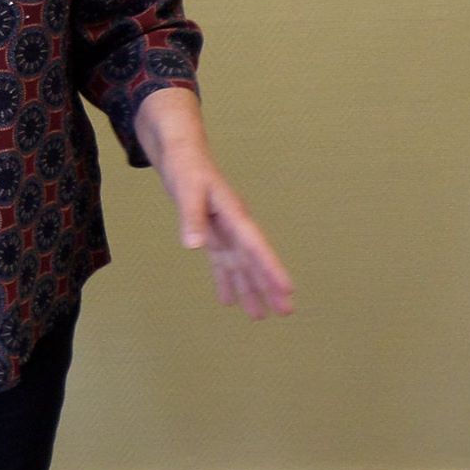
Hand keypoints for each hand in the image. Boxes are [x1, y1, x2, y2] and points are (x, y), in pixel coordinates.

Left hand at [133, 88, 293, 320]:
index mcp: (234, 214)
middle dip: (269, 286)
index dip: (271, 269)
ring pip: (240, 266)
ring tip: (260, 316)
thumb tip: (193, 247)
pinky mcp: (211, 233)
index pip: (256, 246)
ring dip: (249, 289)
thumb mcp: (186, 189)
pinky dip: (225, 280)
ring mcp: (224, 231)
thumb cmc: (186, 168)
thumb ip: (191, 217)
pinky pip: (222, 262)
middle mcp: (234, 226)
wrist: (181, 152)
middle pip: (254, 261)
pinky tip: (228, 301)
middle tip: (286, 312)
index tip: (288, 290)